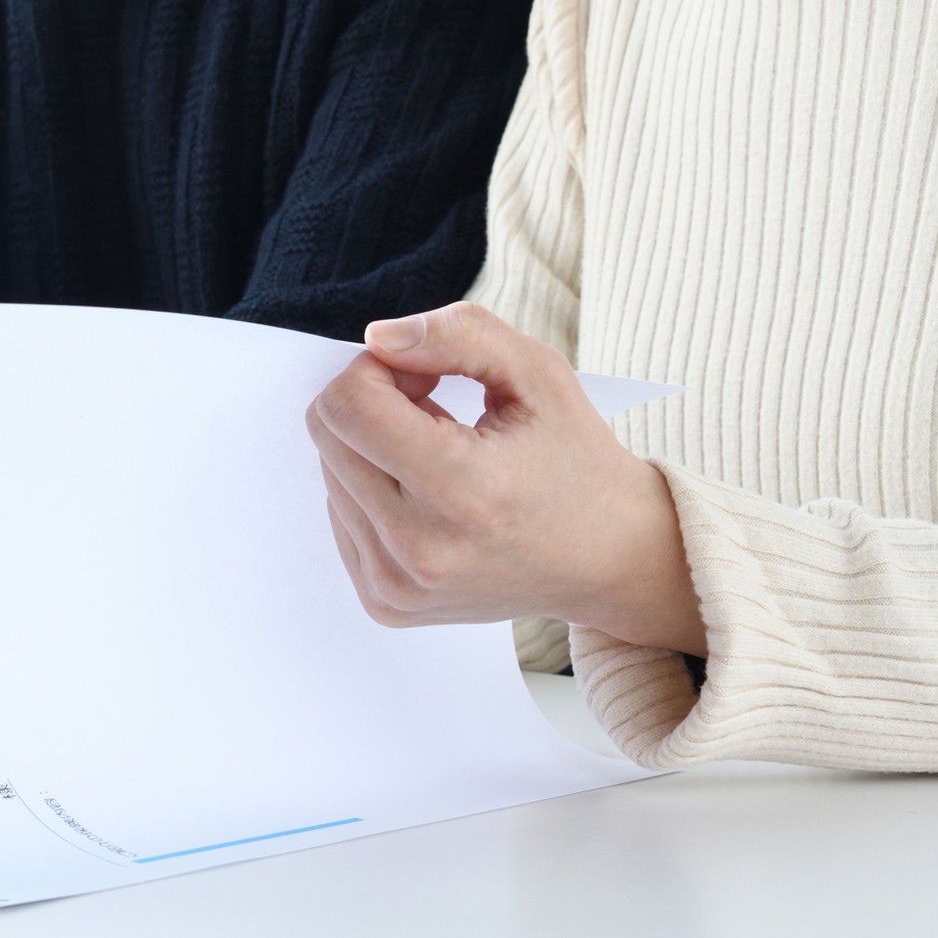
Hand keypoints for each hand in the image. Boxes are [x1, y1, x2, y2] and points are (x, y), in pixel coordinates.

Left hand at [305, 301, 705, 655]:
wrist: (609, 561)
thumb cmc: (575, 461)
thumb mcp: (538, 373)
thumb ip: (457, 335)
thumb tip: (377, 338)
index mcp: (463, 491)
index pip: (349, 406)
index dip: (377, 369)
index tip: (425, 375)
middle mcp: (419, 549)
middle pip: (328, 434)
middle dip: (374, 401)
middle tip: (435, 408)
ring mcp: (396, 585)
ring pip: (329, 472)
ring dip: (373, 447)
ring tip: (441, 456)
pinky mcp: (384, 602)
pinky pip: (340, 515)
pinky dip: (374, 489)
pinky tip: (430, 494)